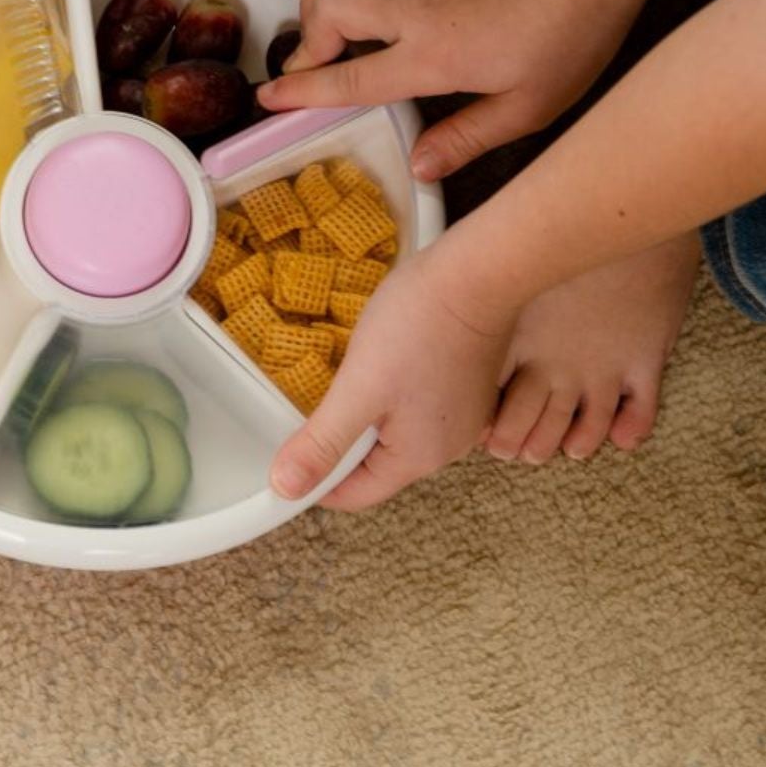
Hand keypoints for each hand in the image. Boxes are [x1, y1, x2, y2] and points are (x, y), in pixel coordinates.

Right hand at [258, 0, 662, 178]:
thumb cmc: (572, 35)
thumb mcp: (529, 110)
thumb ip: (467, 139)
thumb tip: (420, 166)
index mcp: (432, 57)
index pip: (349, 75)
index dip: (302, 90)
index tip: (269, 98)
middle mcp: (415, 8)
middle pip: (328, 6)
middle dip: (306, 35)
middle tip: (311, 64)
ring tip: (326, 21)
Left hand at [270, 245, 514, 512]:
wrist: (478, 272)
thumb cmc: (419, 326)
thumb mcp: (359, 388)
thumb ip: (323, 442)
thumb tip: (286, 488)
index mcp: (418, 457)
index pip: (356, 494)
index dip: (317, 479)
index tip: (291, 449)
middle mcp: (448, 447)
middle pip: (378, 465)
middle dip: (343, 442)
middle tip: (316, 401)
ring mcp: (464, 416)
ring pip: (398, 433)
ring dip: (368, 414)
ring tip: (350, 377)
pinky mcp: (468, 386)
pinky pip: (419, 407)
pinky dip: (393, 395)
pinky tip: (383, 362)